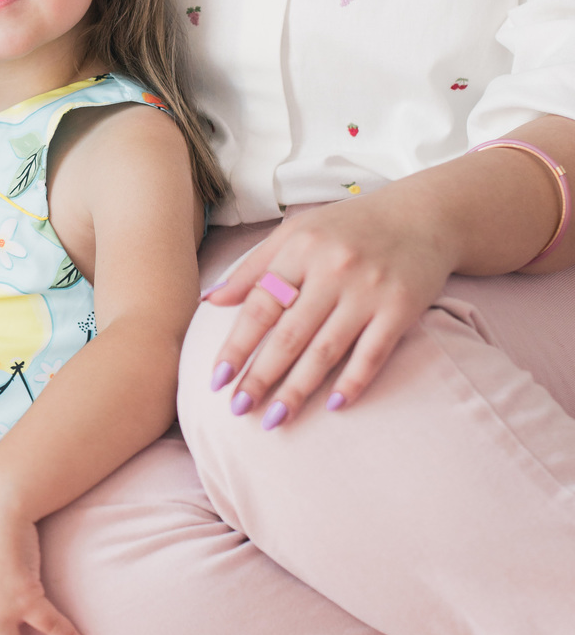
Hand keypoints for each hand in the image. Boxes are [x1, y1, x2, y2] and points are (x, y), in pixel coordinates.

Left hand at [202, 194, 454, 426]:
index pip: (261, 305)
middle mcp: (333, 269)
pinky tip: (334, 405)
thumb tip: (212, 301)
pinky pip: (372, 353)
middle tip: (239, 408)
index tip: (217, 378)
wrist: (423, 215)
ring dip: (298, 389)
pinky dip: (353, 381)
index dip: (237, 344)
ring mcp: (369, 290)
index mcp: (301, 247)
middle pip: (290, 334)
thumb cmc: (349, 227)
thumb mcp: (297, 232)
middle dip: (260, 376)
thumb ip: (254, 266)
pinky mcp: (401, 308)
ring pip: (326, 350)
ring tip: (275, 418)